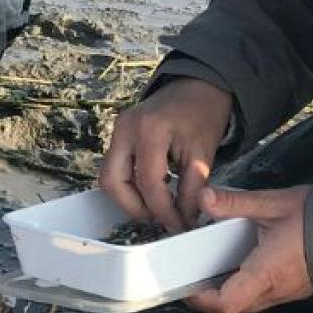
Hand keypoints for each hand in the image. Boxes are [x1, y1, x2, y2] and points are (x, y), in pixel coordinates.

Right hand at [99, 77, 233, 232]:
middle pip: (113, 181)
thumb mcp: (204, 153)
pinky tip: (153, 191)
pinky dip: (130, 185)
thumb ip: (193, 189)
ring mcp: (117, 130)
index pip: (149, 182)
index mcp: (149, 130)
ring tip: (157, 207)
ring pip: (108, 177)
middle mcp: (125, 129)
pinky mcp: (118, 134)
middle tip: (160, 219)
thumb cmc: (203, 115)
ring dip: (129, 198)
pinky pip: (114, 167)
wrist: (197, 86)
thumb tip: (185, 220)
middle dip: (135, 208)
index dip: (163, 210)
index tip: (179, 226)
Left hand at [183, 187, 312, 312]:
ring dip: (226, 291)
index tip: (186, 284)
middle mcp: (275, 290)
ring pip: (247, 304)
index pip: (227, 303)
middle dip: (208, 297)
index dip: (201, 300)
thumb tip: (204, 198)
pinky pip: (261, 296)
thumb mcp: (271, 204)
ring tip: (211, 267)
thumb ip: (235, 203)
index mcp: (266, 273)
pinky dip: (243, 285)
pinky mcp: (294, 288)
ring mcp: (286, 292)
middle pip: (233, 308)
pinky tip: (237, 263)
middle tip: (192, 274)